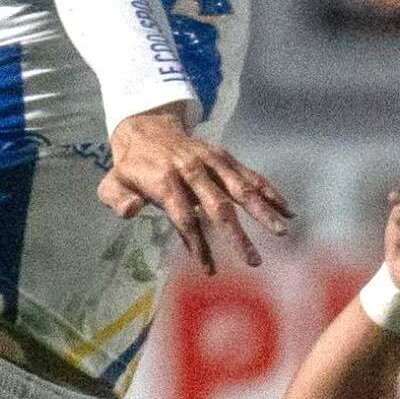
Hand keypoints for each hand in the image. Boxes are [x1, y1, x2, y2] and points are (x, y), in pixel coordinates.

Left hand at [101, 106, 294, 273]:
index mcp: (164, 180)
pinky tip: (287, 209)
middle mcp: (191, 169)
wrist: (146, 128)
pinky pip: (248, 174)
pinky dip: (268, 190)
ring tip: (281, 232)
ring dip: (262, 210)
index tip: (209, 269)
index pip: (184, 217)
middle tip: (253, 261)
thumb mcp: (111, 182)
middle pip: (218, 205)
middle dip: (236, 235)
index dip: (197, 244)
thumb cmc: (130, 167)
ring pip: (240, 187)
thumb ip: (116, 199)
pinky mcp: (223, 157)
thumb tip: (131, 211)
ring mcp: (210, 161)